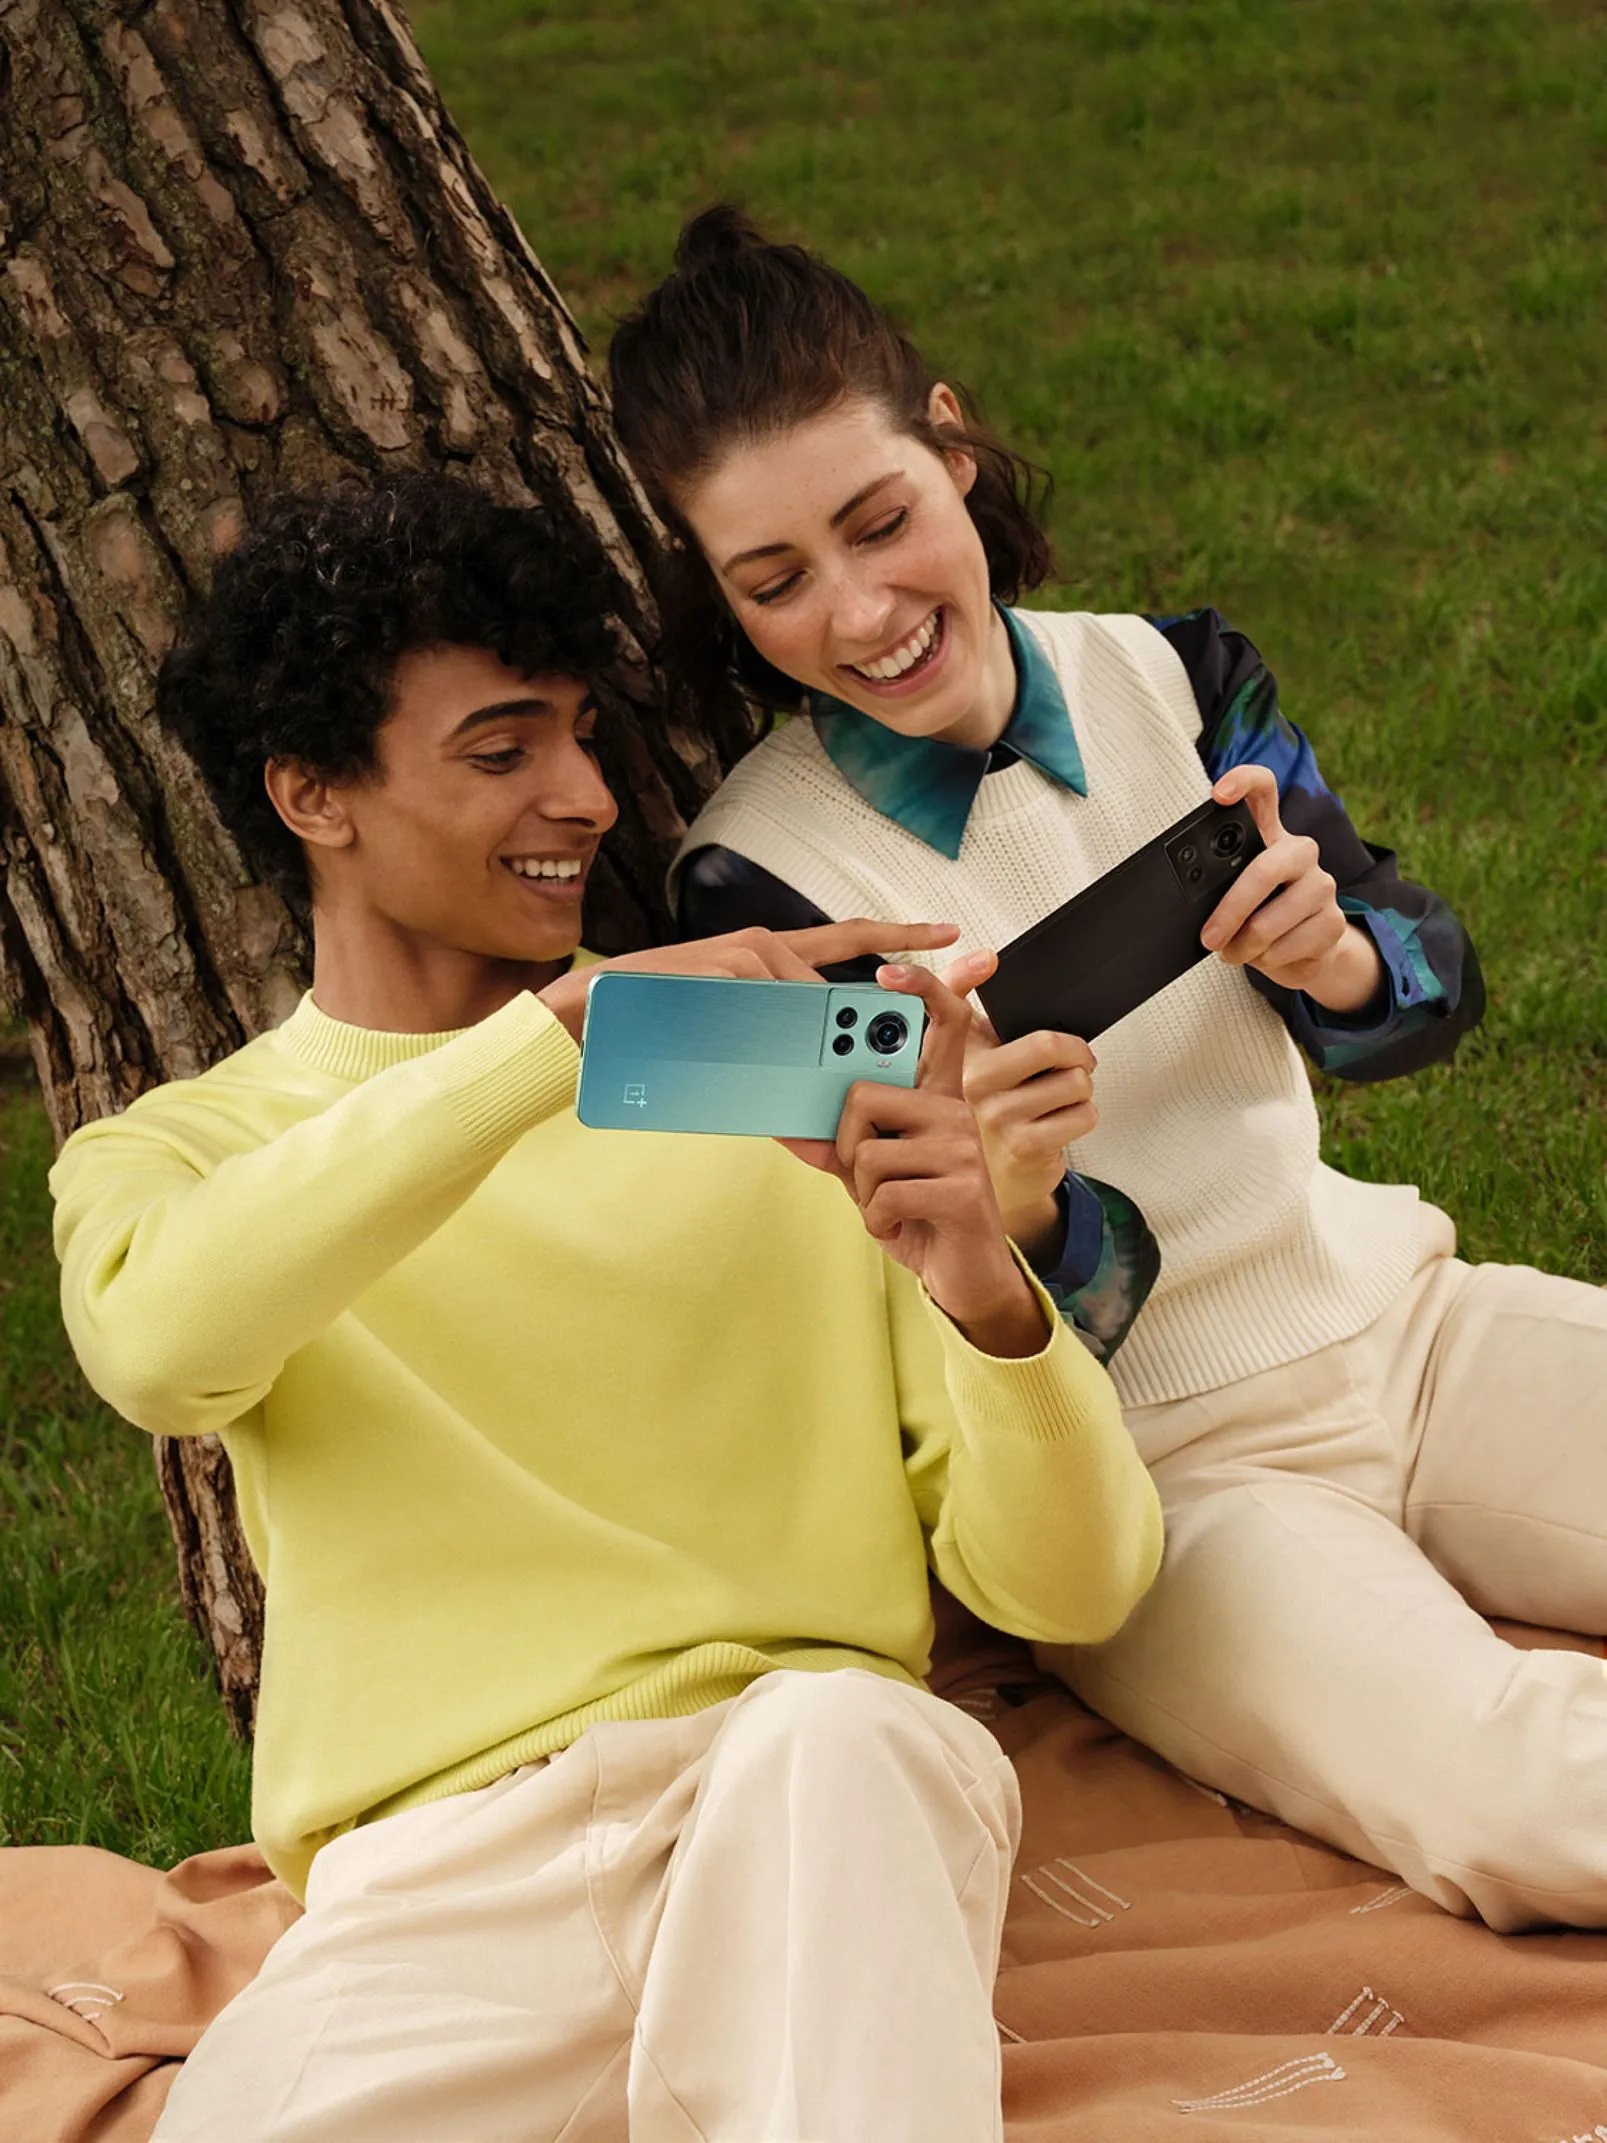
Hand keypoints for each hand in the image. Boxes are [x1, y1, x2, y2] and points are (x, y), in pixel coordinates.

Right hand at [536, 918, 961, 1041]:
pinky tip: (765, 1060)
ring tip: (814, 1078)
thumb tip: (822, 1131)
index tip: (951, 932)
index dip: (901, 935)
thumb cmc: (656, 1033)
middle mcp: (760, 946)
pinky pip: (760, 1007)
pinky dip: (772, 1040)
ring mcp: (736, 954)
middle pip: (832, 983)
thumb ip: (774, 1077)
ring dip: (811, 1046)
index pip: (847, 942)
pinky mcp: (713, 970)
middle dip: (862, 1023)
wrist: (584, 1020)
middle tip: (881, 1054)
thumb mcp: (727, 1054)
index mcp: (771, 960)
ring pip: (799, 1000)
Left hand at [785, 948, 1048, 1358]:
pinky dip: (878, 1220)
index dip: (920, 991)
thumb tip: (790, 1123)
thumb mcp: (871, 1175)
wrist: (965, 1275)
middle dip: (846, 1146)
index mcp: (935, 1097)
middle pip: (862, 1096)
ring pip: (866, 1152)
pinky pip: (884, 1193)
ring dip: (864, 1194)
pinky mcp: (962, 1188)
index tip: (891, 968)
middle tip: (868, 1175)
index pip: (940, 1026)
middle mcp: (953, 1110)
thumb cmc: (920, 1213)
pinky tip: (902, 1224)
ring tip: (892, 1205)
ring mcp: (961, 1147)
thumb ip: (839, 1145)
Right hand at [956, 974, 1097, 1260]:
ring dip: (1081, 1090)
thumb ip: (968, 1007)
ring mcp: (992, 1116)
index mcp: (953, 1056)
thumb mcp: (974, 1060)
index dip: (925, 979)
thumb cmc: (988, 1115)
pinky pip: (1083, 1113)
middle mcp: (965, 1084)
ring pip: (1075, 1080)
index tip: (949, 959)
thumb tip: (983, 958)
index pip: (941, 1007)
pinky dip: (1083, 1116)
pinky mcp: (1021, 1146)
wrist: (994, 1186)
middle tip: (1074, 1061)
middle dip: (1078, 1053)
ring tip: (1059, 1101)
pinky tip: (1059, 1125)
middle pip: (1049, 1044)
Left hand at [1203, 767, 1383, 1014]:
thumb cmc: (1256, 916)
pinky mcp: (1335, 922)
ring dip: (1242, 947)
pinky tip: (1267, 955)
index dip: (1243, 782)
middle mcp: (1300, 852)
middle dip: (1230, 910)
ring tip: (1234, 952)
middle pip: (1265, 870)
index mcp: (1269, 836)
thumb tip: (1191, 907)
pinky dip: (1265, 961)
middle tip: (1209, 938)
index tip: (1218, 794)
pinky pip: (1285, 948)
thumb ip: (1216, 888)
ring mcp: (1322, 886)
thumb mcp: (1231, 896)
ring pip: (1269, 922)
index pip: (1263, 790)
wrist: (1302, 953)